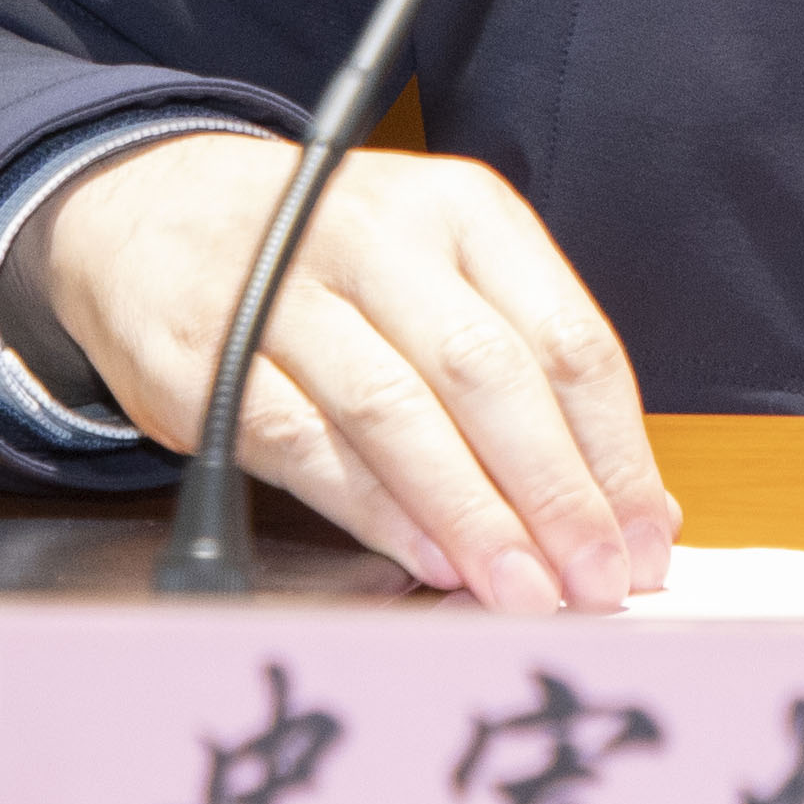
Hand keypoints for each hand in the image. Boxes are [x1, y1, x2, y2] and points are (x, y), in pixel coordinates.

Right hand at [9, 132, 678, 613]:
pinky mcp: (211, 357)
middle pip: (492, 374)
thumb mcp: (441, 268)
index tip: (648, 537)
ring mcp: (287, 292)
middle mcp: (382, 235)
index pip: (568, 338)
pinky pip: (308, 444)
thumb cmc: (332, 260)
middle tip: (599, 580)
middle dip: (557, 491)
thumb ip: (526, 366)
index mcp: (465, 211)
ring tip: (524, 591)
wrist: (156, 213)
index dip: (617, 451)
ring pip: (401, 411)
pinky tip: (429, 560)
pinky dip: (376, 511)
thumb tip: (621, 503)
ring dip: (474, 515)